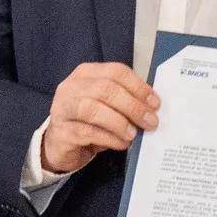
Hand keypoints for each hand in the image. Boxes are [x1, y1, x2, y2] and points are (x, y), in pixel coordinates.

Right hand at [41, 62, 160, 174]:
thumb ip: (124, 100)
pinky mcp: (61, 132)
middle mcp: (71, 87)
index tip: (155, 103)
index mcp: (85, 74)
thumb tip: (151, 107)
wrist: (61, 145)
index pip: (115, 72)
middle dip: (132, 106)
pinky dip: (109, 138)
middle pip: (105, 89)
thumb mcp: (106, 105)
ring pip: (93, 109)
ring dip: (119, 122)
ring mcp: (63, 109)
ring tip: (133, 134)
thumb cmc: (88, 122)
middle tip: (150, 121)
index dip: (138, 86)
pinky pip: (88, 132)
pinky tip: (121, 143)